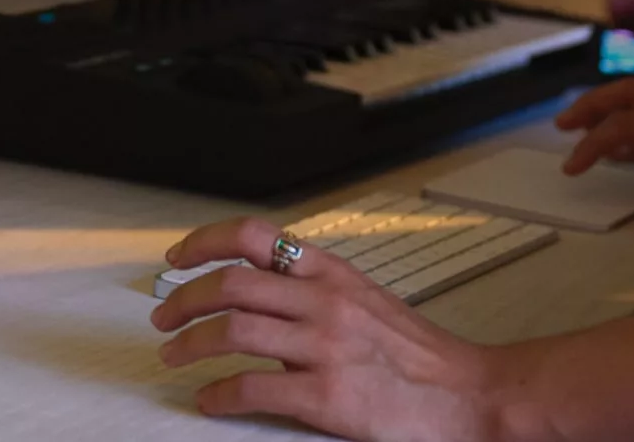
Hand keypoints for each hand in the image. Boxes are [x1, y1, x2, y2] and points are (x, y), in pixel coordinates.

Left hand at [150, 216, 498, 440]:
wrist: (471, 396)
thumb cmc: (417, 352)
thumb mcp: (361, 296)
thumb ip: (310, 287)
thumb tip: (254, 292)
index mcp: (329, 270)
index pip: (251, 235)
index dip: (203, 241)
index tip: (175, 257)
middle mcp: (323, 300)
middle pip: (229, 283)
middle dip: (184, 298)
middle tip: (163, 318)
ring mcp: (325, 347)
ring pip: (233, 332)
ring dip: (191, 344)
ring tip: (174, 356)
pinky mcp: (328, 397)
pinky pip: (255, 388)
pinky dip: (220, 393)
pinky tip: (208, 399)